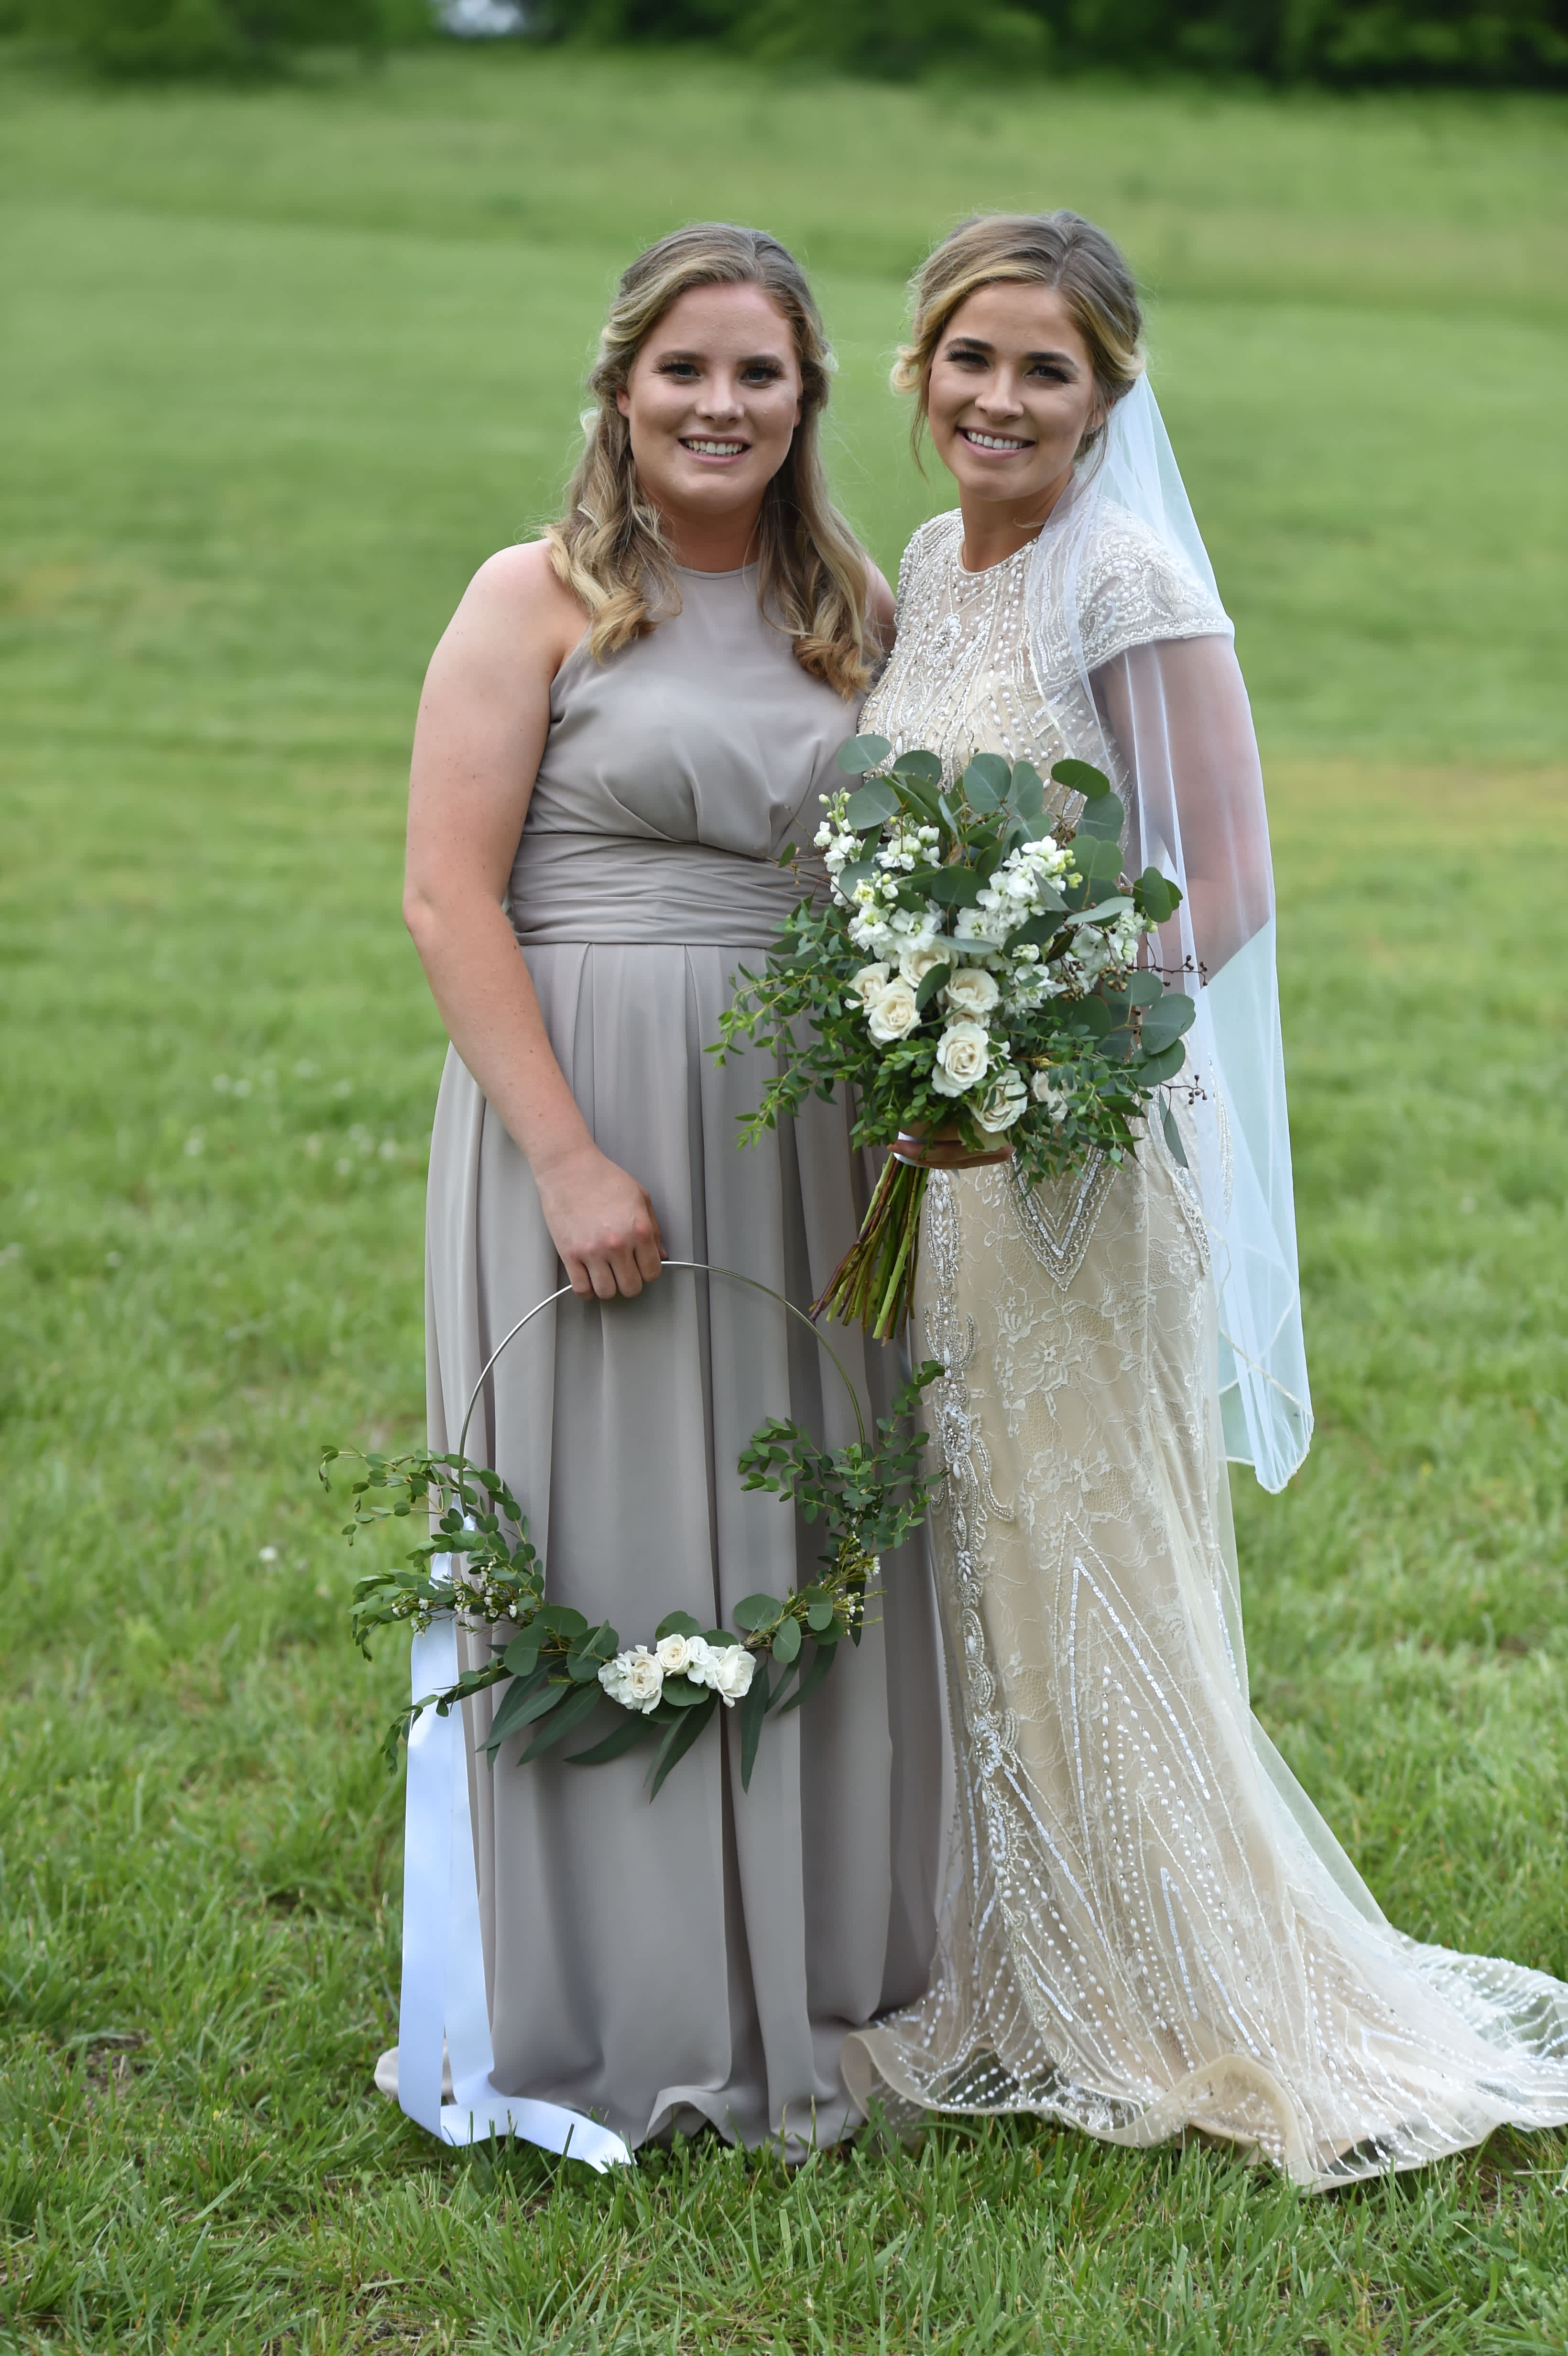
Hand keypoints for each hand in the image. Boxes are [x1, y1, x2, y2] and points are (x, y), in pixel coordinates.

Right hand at [532, 1142, 665, 1300]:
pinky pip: (581, 1288)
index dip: (648, 1271)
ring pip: (606, 1292)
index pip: (652, 1271)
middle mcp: (617, 1244)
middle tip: (624, 1273)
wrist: (569, 1168)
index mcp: (639, 1230)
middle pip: (631, 1287)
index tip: (641, 1268)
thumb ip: (653, 1229)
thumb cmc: (602, 1177)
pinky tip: (589, 1279)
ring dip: (609, 1287)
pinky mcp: (569, 1254)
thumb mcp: (640, 1197)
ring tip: (606, 1275)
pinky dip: (587, 1290)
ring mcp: (592, 1251)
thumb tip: (660, 1254)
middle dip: (630, 1282)